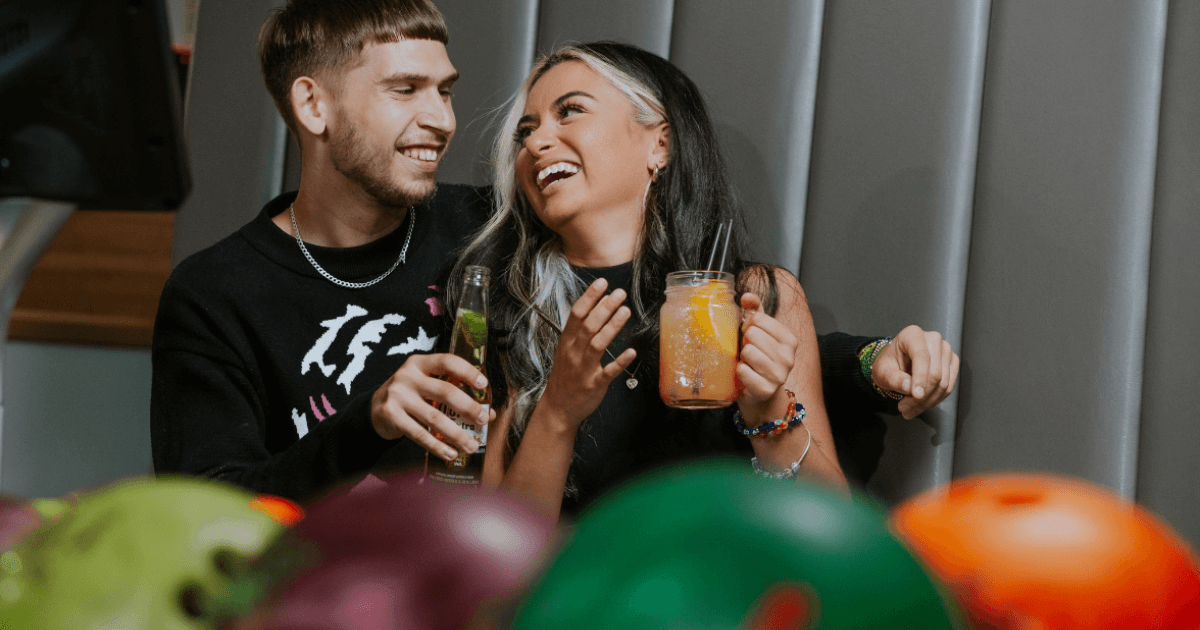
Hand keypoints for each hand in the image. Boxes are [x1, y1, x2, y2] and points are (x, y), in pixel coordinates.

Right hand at [370, 353, 494, 461]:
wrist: (374, 409)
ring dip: (456, 434)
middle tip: (483, 420)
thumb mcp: (427, 387)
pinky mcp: (391, 415)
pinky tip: (451, 453)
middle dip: (468, 407)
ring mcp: (397, 395)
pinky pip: (419, 434)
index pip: (447, 362)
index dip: (467, 372)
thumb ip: (454, 394)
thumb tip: (488, 413)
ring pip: (434, 417)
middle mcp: (407, 376)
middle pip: (444, 391)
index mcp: (420, 363)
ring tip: (471, 445)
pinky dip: (437, 446)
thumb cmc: (410, 395)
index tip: (483, 385)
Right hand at [537, 278, 635, 432]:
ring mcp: (583, 369)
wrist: (558, 407)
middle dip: (605, 308)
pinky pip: (608, 372)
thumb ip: (581, 329)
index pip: (576, 314)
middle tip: (620, 293)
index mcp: (567, 341)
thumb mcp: (567, 349)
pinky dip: (619, 361)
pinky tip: (632, 351)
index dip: (590, 297)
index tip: (602, 282)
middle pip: (589, 325)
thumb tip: (600, 303)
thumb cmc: (566, 374)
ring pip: (597, 344)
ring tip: (626, 311)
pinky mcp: (594, 385)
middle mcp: (574, 352)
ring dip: (612, 327)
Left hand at [735, 292, 798, 418]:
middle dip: (745, 342)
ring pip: (747, 351)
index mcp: (790, 340)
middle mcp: (789, 357)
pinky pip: (742, 370)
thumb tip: (747, 296)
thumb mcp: (760, 333)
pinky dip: (739, 372)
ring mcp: (779, 375)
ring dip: (742, 357)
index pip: (759, 319)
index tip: (750, 335)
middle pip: (752, 334)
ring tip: (748, 363)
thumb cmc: (759, 359)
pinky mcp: (766, 389)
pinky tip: (745, 375)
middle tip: (749, 352)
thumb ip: (755, 312)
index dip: (747, 325)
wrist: (761, 394)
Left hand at [870, 325, 959, 418]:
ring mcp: (945, 350)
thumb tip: (909, 386)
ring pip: (943, 383)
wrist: (896, 364)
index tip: (916, 396)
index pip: (922, 357)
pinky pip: (948, 387)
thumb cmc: (889, 364)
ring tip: (909, 410)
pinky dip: (935, 400)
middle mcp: (933, 339)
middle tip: (904, 409)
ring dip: (927, 402)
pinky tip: (921, 405)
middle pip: (935, 374)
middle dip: (921, 396)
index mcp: (913, 334)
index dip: (920, 378)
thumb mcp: (883, 371)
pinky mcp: (952, 362)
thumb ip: (894, 378)